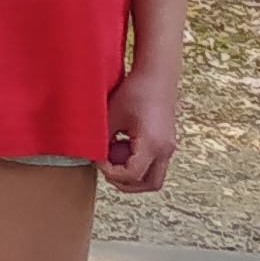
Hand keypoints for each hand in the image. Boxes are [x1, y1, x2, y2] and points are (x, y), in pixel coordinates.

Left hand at [102, 70, 176, 192]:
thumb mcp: (111, 116)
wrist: (157, 76)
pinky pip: (153, 163)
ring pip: (153, 176)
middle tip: (106, 167)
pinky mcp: (165, 143)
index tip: (97, 158)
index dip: (110, 172)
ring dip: (131, 173)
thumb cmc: (134, 92)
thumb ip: (102, 140)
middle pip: (149, 184)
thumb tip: (92, 156)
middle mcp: (165, 150)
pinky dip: (136, 162)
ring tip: (113, 152)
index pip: (132, 175)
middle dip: (125, 182)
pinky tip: (121, 144)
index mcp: (152, 144)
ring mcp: (168, 147)